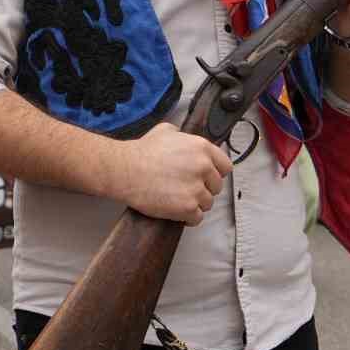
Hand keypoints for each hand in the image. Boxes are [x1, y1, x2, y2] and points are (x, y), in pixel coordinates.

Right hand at [115, 122, 232, 225]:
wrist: (125, 170)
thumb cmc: (141, 152)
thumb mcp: (165, 131)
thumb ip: (183, 136)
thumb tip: (187, 139)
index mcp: (202, 148)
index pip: (225, 166)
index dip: (215, 173)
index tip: (206, 178)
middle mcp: (204, 167)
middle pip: (216, 186)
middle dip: (203, 189)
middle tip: (186, 189)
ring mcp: (196, 188)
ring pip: (207, 203)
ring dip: (195, 204)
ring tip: (178, 200)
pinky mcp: (187, 207)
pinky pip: (197, 218)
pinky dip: (188, 218)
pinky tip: (177, 212)